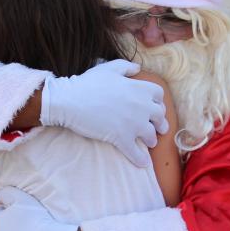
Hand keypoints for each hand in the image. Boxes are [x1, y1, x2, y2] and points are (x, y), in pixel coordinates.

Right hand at [40, 59, 168, 167]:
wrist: (70, 100)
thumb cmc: (88, 83)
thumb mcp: (109, 69)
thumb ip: (126, 67)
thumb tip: (138, 68)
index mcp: (139, 88)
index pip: (159, 95)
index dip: (158, 102)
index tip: (154, 107)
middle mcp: (141, 106)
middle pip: (159, 116)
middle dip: (159, 122)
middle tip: (158, 128)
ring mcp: (132, 123)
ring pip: (150, 135)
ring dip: (151, 140)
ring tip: (149, 143)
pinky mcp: (121, 138)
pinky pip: (136, 152)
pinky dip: (141, 159)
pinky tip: (143, 163)